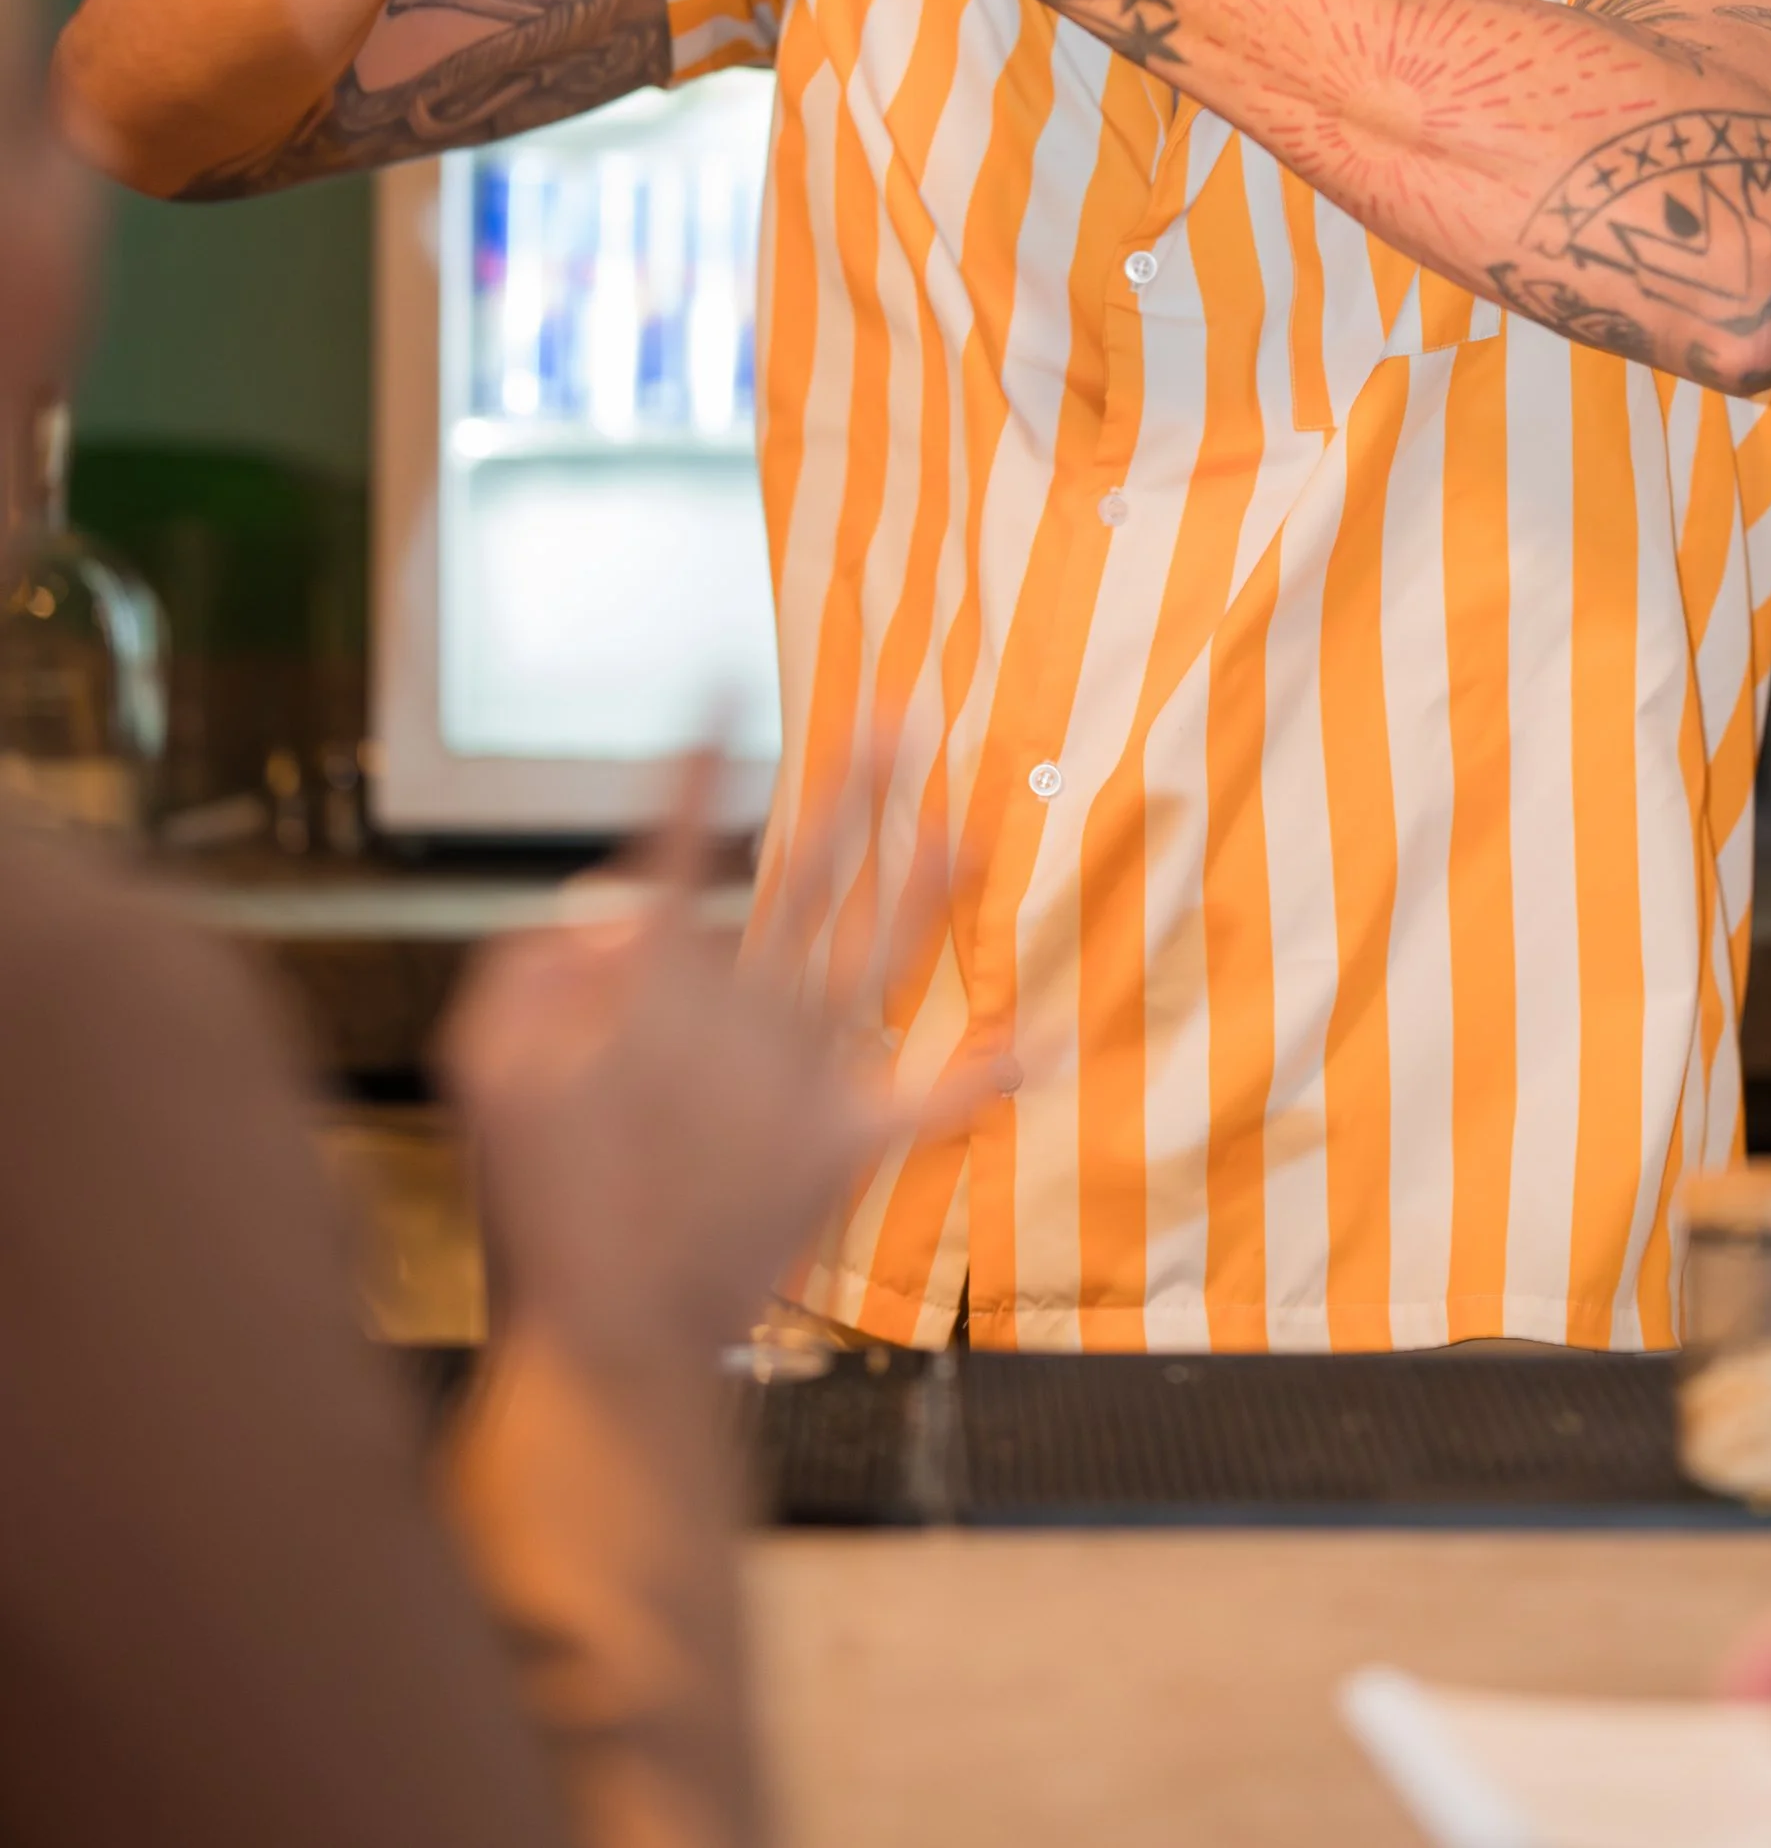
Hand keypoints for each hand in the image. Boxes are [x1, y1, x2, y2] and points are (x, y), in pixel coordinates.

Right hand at [441, 752, 1009, 1379]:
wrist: (609, 1337)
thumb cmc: (534, 1204)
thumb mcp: (485, 1069)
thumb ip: (532, 967)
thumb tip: (613, 909)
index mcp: (654, 980)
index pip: (681, 841)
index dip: (700, 761)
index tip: (727, 686)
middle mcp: (742, 1005)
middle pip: (807, 870)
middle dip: (854, 786)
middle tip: (900, 717)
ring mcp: (800, 1071)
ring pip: (878, 952)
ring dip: (924, 881)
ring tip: (965, 817)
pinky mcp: (839, 1140)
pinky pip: (923, 1099)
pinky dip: (978, 1075)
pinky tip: (1030, 1042)